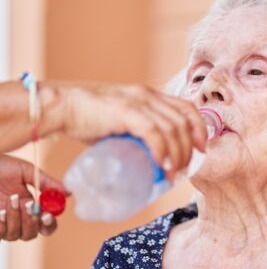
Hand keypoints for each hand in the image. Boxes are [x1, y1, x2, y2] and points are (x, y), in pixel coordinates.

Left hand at [0, 154, 68, 240]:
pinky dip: (4, 223)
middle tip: (32, 206)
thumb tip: (68, 192)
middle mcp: (19, 216)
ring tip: (12, 199)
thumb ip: (46, 183)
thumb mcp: (26, 171)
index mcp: (31, 204)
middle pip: (34, 233)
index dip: (50, 222)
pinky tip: (1, 210)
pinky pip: (2, 234)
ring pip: (18, 235)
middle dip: (35, 222)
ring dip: (18, 218)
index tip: (48, 214)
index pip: (46, 222)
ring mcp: (4, 222)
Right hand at [56, 83, 207, 171]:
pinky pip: (153, 131)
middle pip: (182, 121)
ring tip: (172, 173)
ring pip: (171, 128)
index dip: (199, 128)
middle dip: (189, 148)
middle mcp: (147, 95)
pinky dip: (162, 150)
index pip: (187, 108)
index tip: (201, 149)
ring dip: (178, 154)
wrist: (62, 107)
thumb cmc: (90, 118)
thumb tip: (150, 160)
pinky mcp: (124, 111)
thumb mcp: (122, 121)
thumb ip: (138, 133)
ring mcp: (136, 101)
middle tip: (183, 168)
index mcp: (150, 96)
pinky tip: (162, 164)